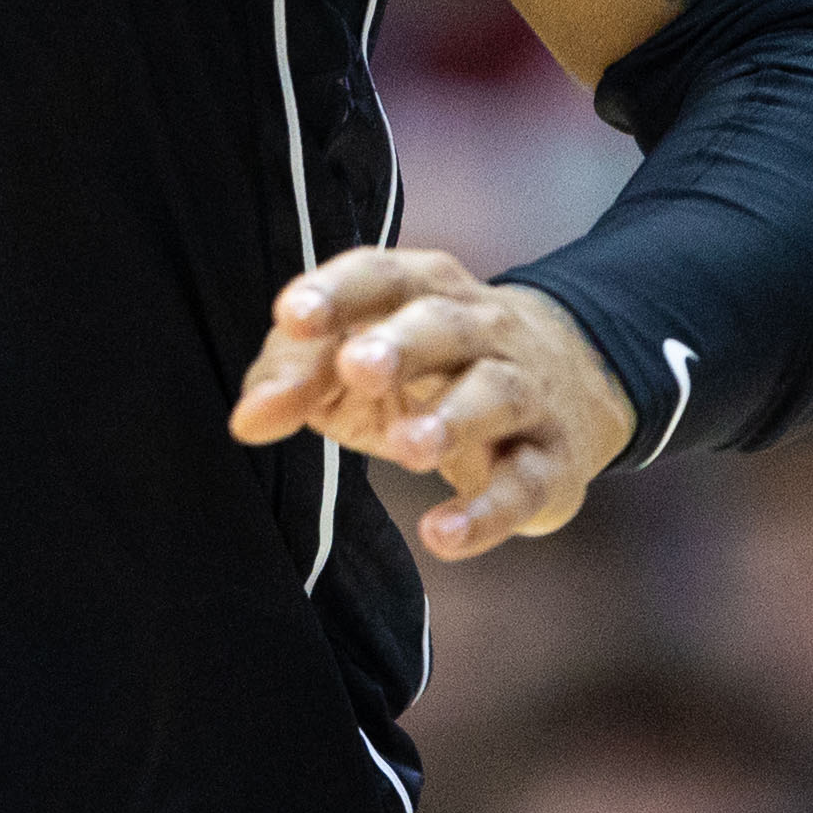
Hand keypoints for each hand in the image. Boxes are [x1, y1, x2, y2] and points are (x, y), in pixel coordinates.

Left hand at [227, 248, 636, 560]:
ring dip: (453, 419)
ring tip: (408, 447)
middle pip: (444, 326)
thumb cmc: (424, 371)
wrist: (566, 388)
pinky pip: (524, 484)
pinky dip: (488, 512)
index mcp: (422, 289)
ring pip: (496, 394)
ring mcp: (525, 393)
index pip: (381, 277)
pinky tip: (443, 535)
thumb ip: (293, 377)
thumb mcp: (351, 362)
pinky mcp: (549, 463)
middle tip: (358, 368)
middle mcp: (481, 329)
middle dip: (401, 344)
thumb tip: (246, 421)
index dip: (338, 292)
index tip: (293, 316)